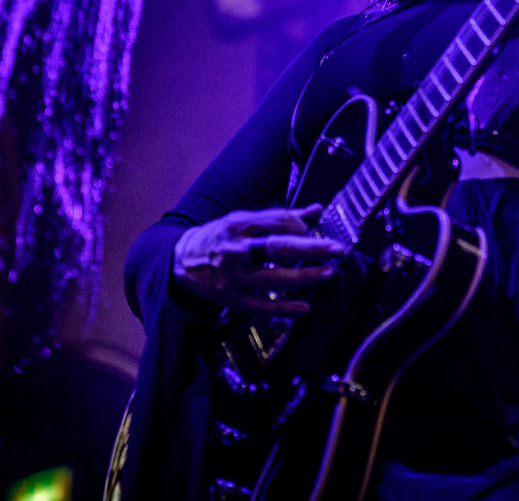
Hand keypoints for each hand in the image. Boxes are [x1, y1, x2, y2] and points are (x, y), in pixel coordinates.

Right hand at [173, 204, 346, 315]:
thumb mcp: (244, 219)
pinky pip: (262, 306)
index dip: (301, 225)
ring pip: (273, 279)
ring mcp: (234, 277)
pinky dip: (285, 308)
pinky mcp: (232, 299)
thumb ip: (280, 217)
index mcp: (239, 225)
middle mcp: (237, 250)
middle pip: (278, 248)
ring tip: (329, 274)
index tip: (317, 229)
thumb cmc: (219, 237)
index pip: (277, 223)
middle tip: (338, 249)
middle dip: (311, 249)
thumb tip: (317, 210)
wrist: (180, 261)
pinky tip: (305, 307)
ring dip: (304, 278)